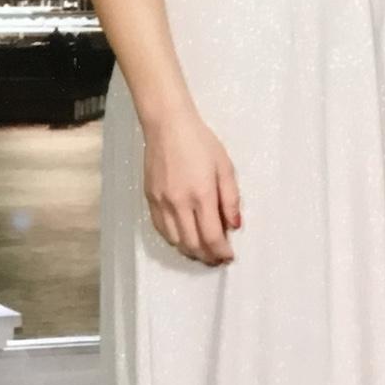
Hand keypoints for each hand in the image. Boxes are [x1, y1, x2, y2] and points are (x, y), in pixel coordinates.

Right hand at [142, 110, 241, 264]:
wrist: (168, 127)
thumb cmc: (200, 142)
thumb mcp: (225, 166)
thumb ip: (231, 198)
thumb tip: (235, 225)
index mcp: (201, 194)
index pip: (212, 236)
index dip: (221, 251)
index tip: (229, 256)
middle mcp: (179, 204)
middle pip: (193, 244)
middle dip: (207, 256)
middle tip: (218, 258)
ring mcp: (162, 203)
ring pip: (176, 241)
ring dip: (191, 251)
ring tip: (203, 250)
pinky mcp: (150, 200)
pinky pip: (162, 230)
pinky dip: (175, 240)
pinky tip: (184, 237)